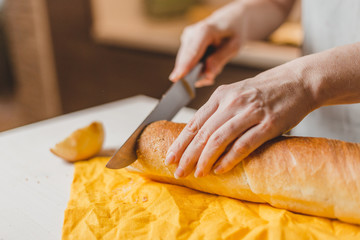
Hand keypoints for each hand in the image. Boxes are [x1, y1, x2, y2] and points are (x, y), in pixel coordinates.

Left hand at [165, 62, 316, 177]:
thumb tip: (199, 134)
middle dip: (187, 155)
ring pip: (219, 139)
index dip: (180, 142)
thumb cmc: (265, 91)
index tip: (170, 157)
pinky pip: (244, 144)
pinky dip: (229, 159)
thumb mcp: (236, 94)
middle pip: (203, 133)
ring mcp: (250, 112)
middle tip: (178, 171)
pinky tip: (219, 169)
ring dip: (205, 159)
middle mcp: (232, 102)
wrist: (298, 82)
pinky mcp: (269, 124)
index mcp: (221, 95)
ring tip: (196, 174)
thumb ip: (219, 111)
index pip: (194, 122)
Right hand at [169, 18, 241, 86]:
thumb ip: (220, 60)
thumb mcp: (234, 46)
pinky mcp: (186, 43)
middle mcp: (192, 33)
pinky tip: (209, 65)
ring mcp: (187, 38)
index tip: (176, 78)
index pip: (192, 52)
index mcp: (205, 30)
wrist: (230, 19)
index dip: (184, 66)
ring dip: (199, 71)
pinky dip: (198, 68)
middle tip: (210, 80)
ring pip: (186, 63)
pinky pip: (188, 61)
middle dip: (196, 74)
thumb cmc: (234, 31)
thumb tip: (207, 74)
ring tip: (214, 68)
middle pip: (186, 60)